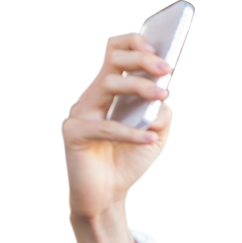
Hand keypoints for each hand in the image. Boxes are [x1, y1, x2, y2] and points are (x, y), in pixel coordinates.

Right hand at [60, 33, 175, 223]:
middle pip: (112, 62)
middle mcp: (93, 97)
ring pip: (107, 85)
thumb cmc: (127, 163)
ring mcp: (81, 113)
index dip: (133, 43)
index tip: (158, 48)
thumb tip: (163, 98)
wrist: (107, 198)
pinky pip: (105, 127)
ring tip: (162, 96)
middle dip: (140, 60)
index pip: (115, 53)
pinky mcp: (75, 134)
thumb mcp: (154, 137)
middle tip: (166, 69)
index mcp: (110, 92)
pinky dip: (131, 133)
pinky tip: (150, 139)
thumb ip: (160, 115)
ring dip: (138, 87)